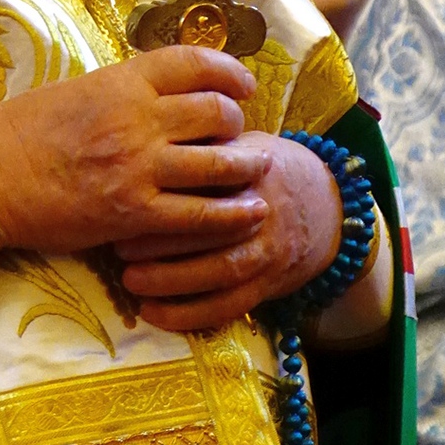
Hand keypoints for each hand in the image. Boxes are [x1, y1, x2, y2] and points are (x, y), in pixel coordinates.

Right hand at [0, 46, 270, 255]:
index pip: (193, 63)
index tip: (244, 83)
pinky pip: (201, 216)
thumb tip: (167, 93)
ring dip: (246, 165)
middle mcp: (138, 117)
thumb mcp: (80, 89)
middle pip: (216, 111)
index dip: (229, 71)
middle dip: (237, 122)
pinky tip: (251, 214)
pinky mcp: (134, 212)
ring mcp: (138, 166)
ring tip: (257, 168)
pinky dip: (233, 216)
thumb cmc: (24, 130)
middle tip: (240, 132)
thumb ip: (126, 90)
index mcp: (122, 80)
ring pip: (220, 163)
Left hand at [115, 131, 342, 331]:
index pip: (208, 179)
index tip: (128, 195)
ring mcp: (265, 253)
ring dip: (170, 280)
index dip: (168, 189)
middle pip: (209, 228)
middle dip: (160, 240)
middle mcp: (258, 213)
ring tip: (129, 279)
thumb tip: (152, 129)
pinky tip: (153, 313)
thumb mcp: (244, 143)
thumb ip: (208, 142)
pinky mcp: (265, 287)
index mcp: (249, 171)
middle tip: (118, 243)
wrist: (326, 208)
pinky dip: (189, 315)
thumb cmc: (268, 169)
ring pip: (217, 272)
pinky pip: (226, 307)